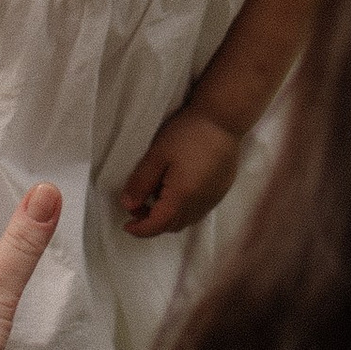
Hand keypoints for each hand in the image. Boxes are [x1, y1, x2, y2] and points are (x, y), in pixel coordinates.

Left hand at [120, 107, 242, 239]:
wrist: (224, 119)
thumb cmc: (188, 134)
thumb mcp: (157, 155)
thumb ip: (141, 183)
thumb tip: (128, 205)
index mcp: (181, 198)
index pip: (157, 225)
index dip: (140, 229)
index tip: (126, 225)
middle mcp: (199, 205)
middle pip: (173, 226)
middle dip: (153, 223)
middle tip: (138, 207)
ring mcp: (213, 199)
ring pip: (187, 219)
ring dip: (169, 217)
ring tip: (156, 198)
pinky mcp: (221, 190)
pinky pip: (199, 210)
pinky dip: (183, 209)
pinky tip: (177, 190)